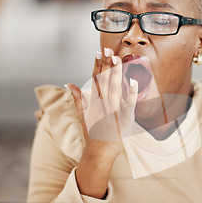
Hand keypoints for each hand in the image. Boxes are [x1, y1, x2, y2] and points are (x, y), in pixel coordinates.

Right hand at [65, 47, 137, 197]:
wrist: (99, 152)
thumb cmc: (92, 133)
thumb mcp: (82, 115)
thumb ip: (77, 98)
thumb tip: (69, 84)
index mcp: (93, 102)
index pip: (95, 79)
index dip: (97, 65)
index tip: (98, 52)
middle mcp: (102, 104)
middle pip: (104, 81)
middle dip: (106, 65)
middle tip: (108, 49)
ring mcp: (113, 111)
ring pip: (115, 89)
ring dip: (116, 74)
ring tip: (117, 59)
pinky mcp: (124, 119)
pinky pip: (128, 104)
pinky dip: (130, 93)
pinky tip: (133, 82)